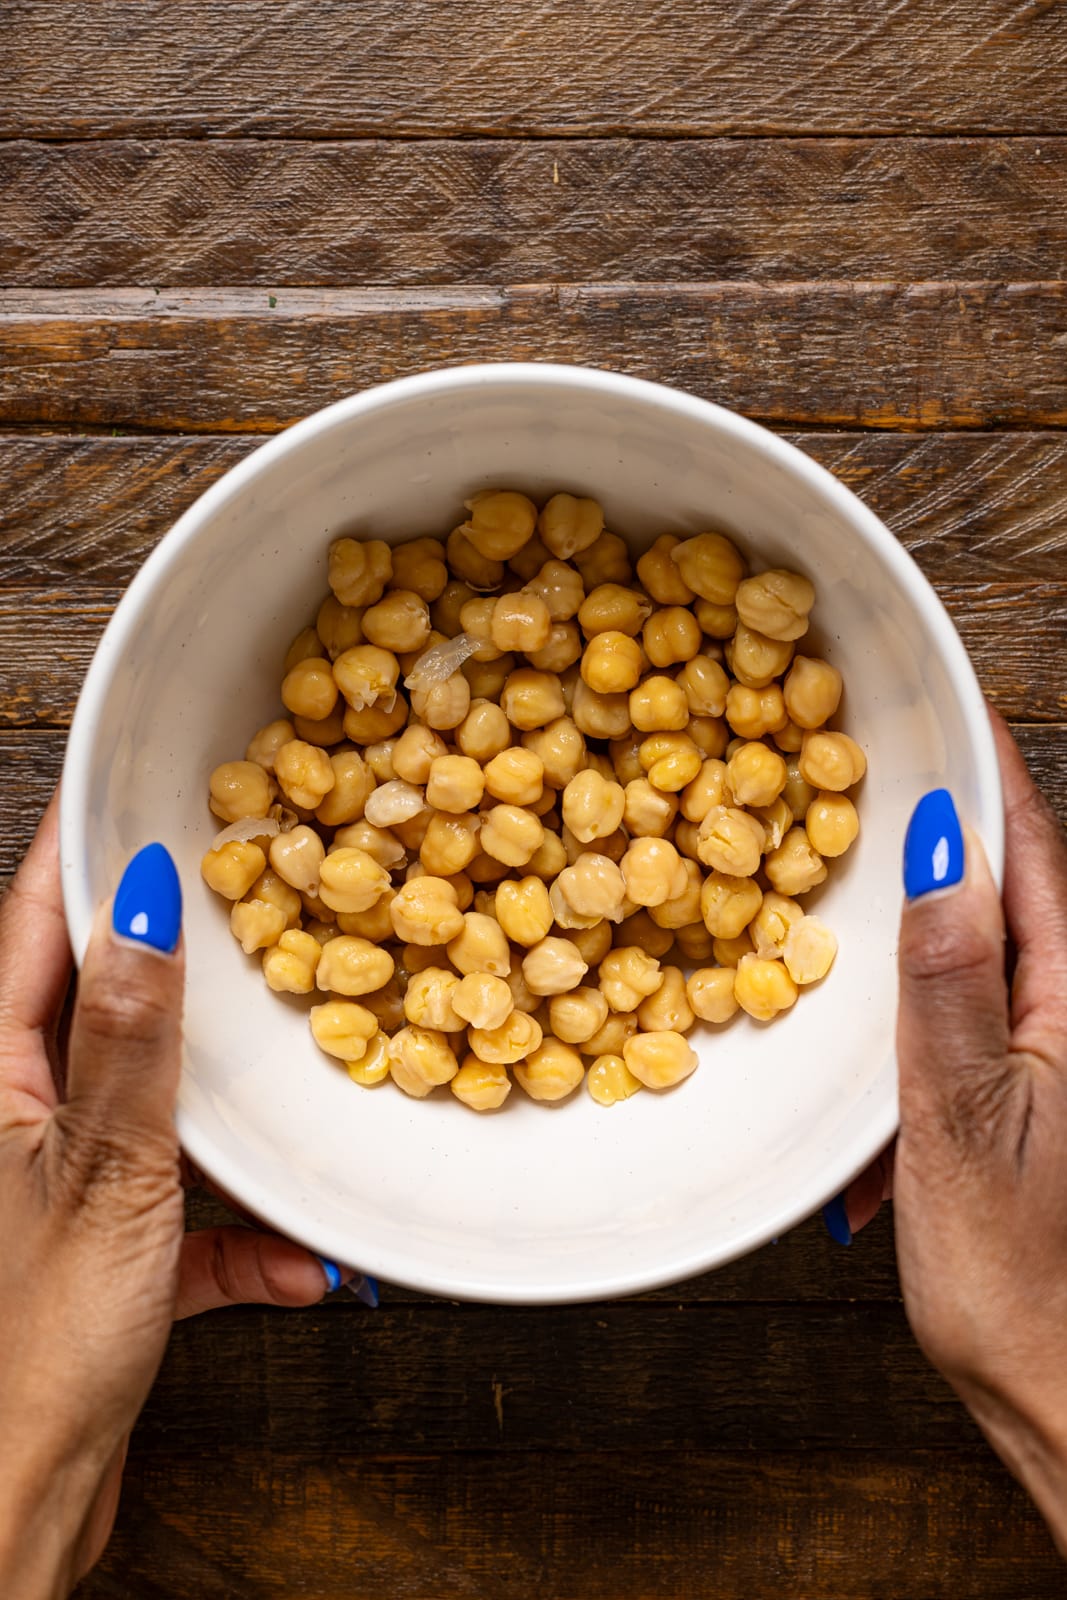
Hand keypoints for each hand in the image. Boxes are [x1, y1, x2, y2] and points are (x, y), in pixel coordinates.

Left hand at [0, 797, 349, 1597]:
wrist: (16, 1503)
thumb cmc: (36, 1341)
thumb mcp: (105, 1165)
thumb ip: (129, 1033)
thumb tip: (145, 903)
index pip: (36, 922)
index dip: (85, 847)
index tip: (133, 782)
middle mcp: (17, 1112)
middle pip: (98, 999)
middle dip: (172, 955)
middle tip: (244, 896)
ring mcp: (60, 1179)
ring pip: (154, 1099)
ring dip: (225, 1108)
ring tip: (287, 1066)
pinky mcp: (103, 1249)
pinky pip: (188, 1213)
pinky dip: (242, 1234)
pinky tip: (300, 1261)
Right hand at [851, 716, 1066, 1546]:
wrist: (1061, 1395)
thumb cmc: (1022, 1277)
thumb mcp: (963, 1114)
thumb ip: (951, 979)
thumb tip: (942, 850)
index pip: (1030, 847)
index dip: (985, 764)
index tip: (937, 696)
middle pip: (1012, 882)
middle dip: (949, 821)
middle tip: (879, 762)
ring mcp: (1048, 1054)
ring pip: (985, 945)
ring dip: (926, 910)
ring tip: (864, 869)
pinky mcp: (1021, 1094)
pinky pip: (967, 1008)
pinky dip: (920, 993)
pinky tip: (880, 1009)